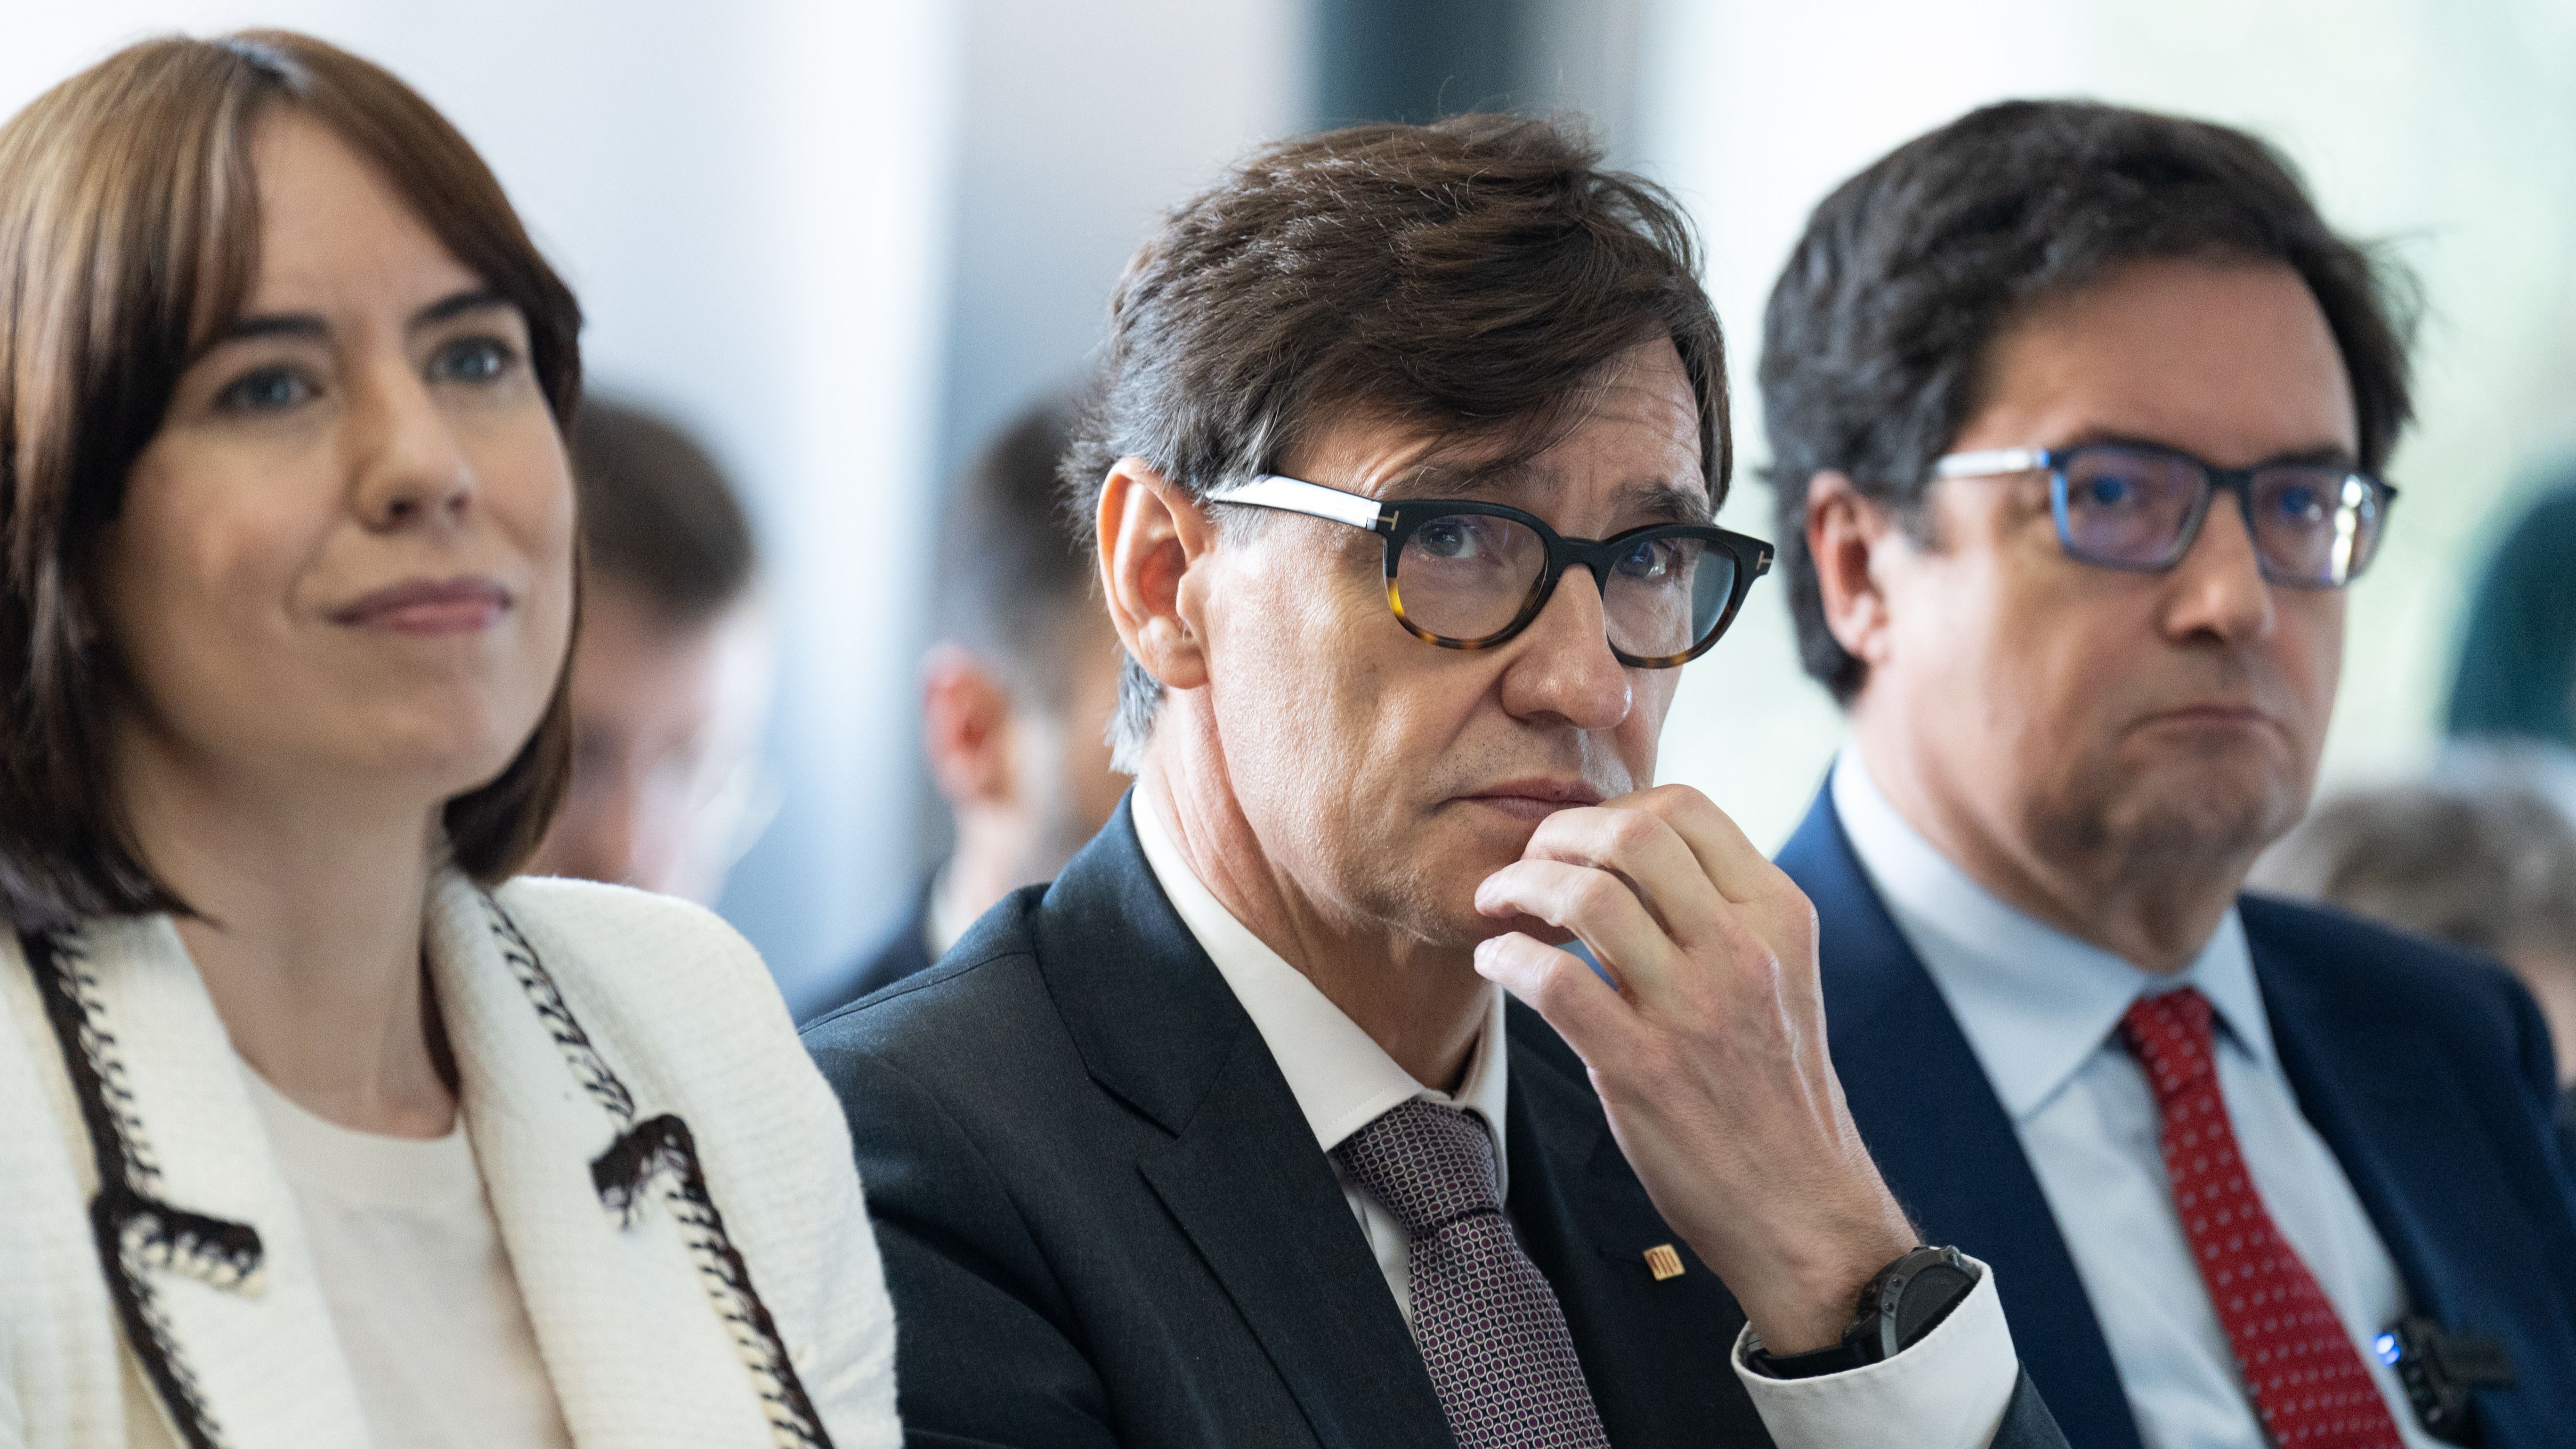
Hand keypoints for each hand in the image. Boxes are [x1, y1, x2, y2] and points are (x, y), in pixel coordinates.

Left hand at [1471, 784, 1915, 1353]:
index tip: (1578, 838)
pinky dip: (1506, 959)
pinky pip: (1554, 983)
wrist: (1801, 1207)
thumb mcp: (1780, 975)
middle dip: (1559, 833)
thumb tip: (1640, 852)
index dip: (1613, 806)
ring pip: (1587, 897)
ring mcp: (1694, 1009)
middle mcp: (1742, 950)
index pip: (1687, 808)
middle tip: (1526, 861)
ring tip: (1496, 904)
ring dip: (1520, 887)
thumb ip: (1723, 911)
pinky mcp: (1643, 1069)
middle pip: (1632, 832)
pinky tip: (1496, 963)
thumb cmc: (1775, 1089)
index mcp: (1778, 916)